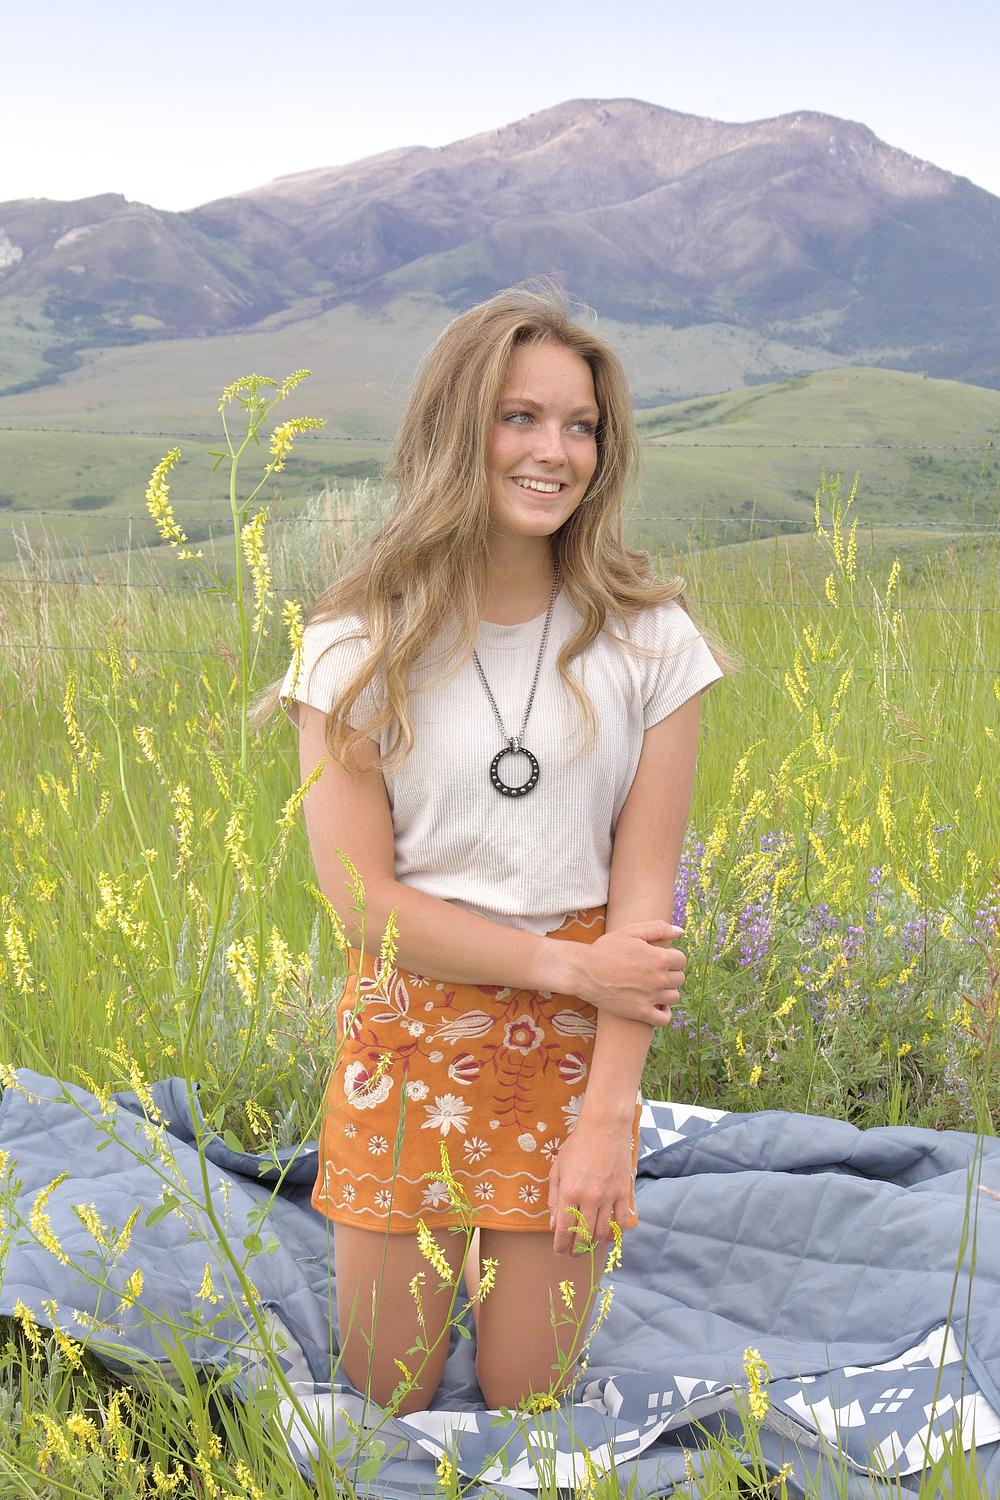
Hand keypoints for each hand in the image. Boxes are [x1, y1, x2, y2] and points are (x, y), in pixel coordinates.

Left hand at [547, 1120, 633, 1256]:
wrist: (604, 1128)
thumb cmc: (577, 1146)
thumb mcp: (558, 1169)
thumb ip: (554, 1199)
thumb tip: (554, 1225)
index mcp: (569, 1192)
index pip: (564, 1230)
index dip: (561, 1246)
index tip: (559, 1252)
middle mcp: (589, 1198)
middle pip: (583, 1236)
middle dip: (577, 1250)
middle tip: (574, 1253)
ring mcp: (609, 1196)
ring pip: (602, 1232)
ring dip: (594, 1244)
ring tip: (588, 1246)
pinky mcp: (624, 1193)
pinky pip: (622, 1221)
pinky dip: (615, 1233)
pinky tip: (608, 1234)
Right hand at [565, 922, 686, 1025]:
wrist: (583, 972)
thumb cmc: (606, 949)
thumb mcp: (631, 931)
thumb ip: (658, 928)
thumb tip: (681, 931)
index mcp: (659, 958)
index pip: (681, 960)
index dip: (671, 958)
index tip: (659, 958)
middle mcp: (659, 978)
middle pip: (679, 978)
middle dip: (670, 973)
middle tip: (653, 971)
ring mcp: (651, 997)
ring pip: (674, 997)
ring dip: (667, 991)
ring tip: (652, 987)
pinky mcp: (641, 1013)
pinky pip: (665, 1018)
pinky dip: (664, 1012)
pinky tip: (656, 1005)